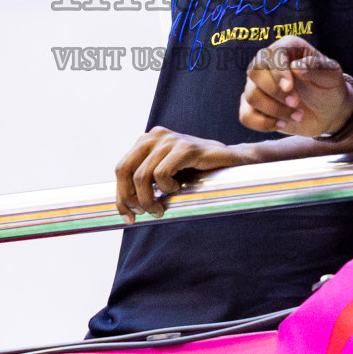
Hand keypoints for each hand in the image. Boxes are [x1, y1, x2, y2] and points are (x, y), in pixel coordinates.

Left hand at [112, 128, 246, 222]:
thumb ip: (145, 184)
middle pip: (124, 171)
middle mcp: (154, 136)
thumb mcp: (165, 178)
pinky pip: (162, 174)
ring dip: (150, 199)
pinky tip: (178, 189)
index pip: (121, 168)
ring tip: (163, 207)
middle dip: (131, 198)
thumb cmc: (197, 173)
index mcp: (146, 141)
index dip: (121, 196)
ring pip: (142, 176)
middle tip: (147, 213)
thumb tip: (124, 208)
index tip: (128, 217)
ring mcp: (170, 139)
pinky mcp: (185, 147)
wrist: (232, 164)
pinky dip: (166, 188)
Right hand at [239, 37, 352, 138]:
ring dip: (275, 110)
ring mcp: (258, 86)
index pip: (272, 54)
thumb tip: (296, 67)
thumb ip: (318, 67)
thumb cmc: (329, 86)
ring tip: (297, 115)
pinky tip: (282, 123)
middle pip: (254, 72)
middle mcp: (267, 63)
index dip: (277, 71)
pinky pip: (246, 116)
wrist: (328, 111)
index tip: (290, 87)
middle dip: (274, 91)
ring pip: (251, 95)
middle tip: (296, 103)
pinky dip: (263, 123)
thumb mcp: (332, 75)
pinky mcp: (255, 107)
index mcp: (286, 48)